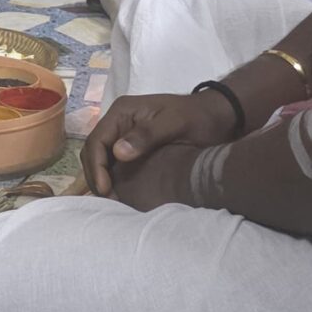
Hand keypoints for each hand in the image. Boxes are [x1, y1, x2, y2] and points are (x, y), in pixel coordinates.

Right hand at [83, 90, 236, 198]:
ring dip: (102, 178)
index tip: (106, 189)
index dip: (97, 166)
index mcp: (122, 111)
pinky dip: (112, 178)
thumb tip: (118, 153)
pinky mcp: (132, 147)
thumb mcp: (175, 123)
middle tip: (107, 199)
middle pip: (94, 150)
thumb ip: (147, 135)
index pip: (97, 140)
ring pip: (101, 158)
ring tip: (112, 200)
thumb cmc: (197, 118)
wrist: (217, 117)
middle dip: (96, 175)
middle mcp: (118, 122)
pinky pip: (114, 163)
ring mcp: (124, 134)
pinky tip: (120, 194)